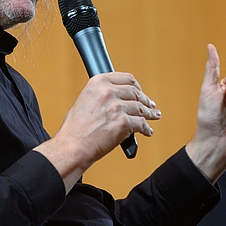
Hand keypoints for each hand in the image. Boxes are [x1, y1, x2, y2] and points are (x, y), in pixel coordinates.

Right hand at [35, 72, 160, 190]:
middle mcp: (108, 92)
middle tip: (150, 105)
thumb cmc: (74, 129)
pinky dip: (146, 129)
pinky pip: (141, 124)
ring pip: (141, 108)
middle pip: (135, 93)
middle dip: (145, 100)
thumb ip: (101, 95)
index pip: (126, 79)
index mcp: (98, 82)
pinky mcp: (123, 123)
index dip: (137, 86)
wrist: (72, 147)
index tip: (140, 91)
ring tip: (153, 116)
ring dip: (149, 113)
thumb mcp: (84, 101)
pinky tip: (147, 131)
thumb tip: (116, 99)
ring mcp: (117, 107)